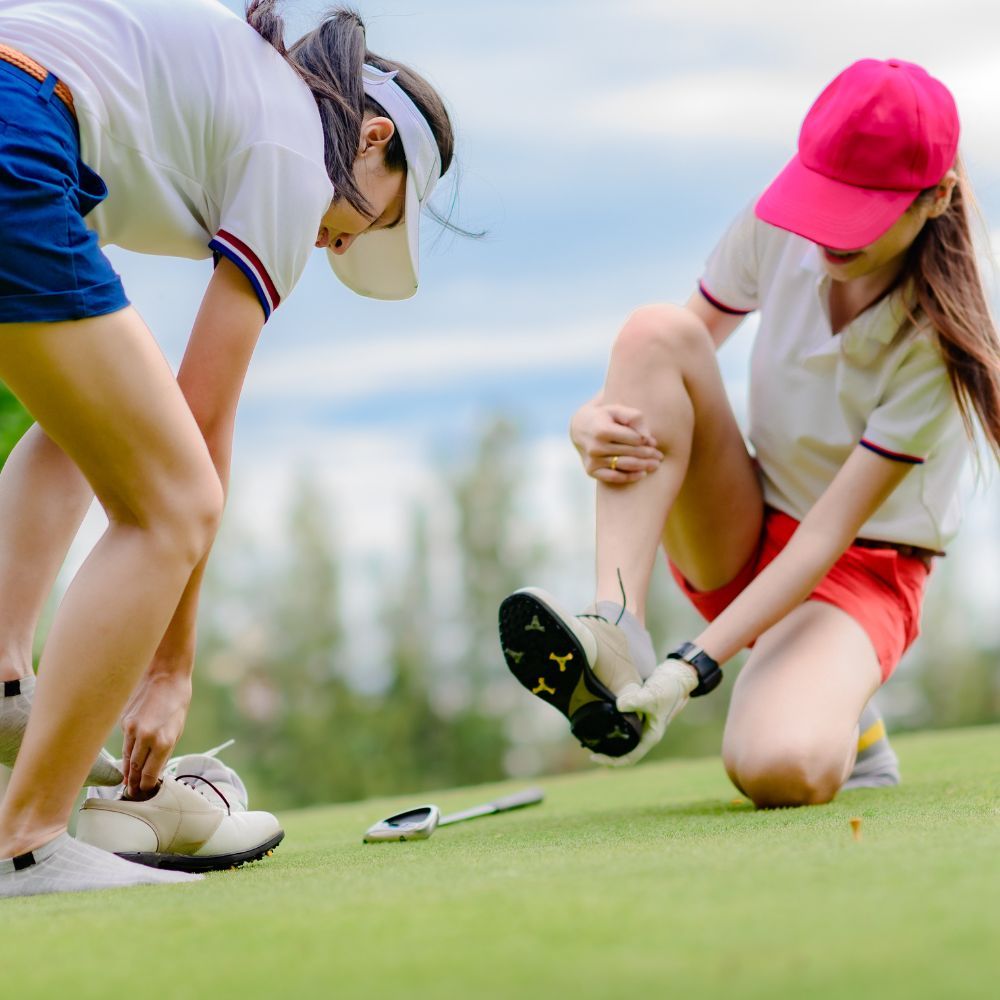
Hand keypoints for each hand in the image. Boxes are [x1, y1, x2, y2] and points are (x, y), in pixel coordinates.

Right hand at [120, 671, 192, 796]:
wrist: (166, 675)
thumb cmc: (177, 701)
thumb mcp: (178, 728)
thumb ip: (165, 750)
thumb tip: (154, 769)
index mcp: (163, 741)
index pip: (149, 774)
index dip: (146, 786)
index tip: (144, 794)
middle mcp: (145, 737)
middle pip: (134, 769)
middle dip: (133, 783)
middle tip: (132, 795)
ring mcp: (131, 729)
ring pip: (126, 757)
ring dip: (127, 772)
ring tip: (127, 784)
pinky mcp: (123, 722)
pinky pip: (125, 742)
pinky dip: (127, 751)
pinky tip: (127, 759)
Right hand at [570, 399, 662, 482]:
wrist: (579, 428)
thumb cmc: (604, 416)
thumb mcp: (617, 409)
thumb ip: (634, 418)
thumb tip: (647, 438)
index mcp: (602, 430)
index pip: (634, 439)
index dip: (647, 441)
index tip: (654, 442)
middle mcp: (596, 446)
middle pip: (631, 452)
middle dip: (649, 455)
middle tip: (660, 456)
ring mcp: (592, 460)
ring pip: (625, 465)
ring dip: (644, 466)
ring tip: (655, 465)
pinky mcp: (591, 470)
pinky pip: (614, 478)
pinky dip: (630, 477)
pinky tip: (642, 474)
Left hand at [590, 659, 697, 766]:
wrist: (676, 677)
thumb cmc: (668, 689)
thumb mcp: (652, 696)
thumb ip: (637, 701)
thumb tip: (618, 706)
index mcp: (651, 736)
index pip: (630, 757)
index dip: (612, 761)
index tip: (594, 757)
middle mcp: (647, 734)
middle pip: (625, 752)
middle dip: (608, 755)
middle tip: (590, 751)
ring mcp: (643, 725)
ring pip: (624, 740)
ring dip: (610, 743)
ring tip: (592, 740)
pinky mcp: (639, 715)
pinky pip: (624, 727)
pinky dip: (613, 727)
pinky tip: (601, 721)